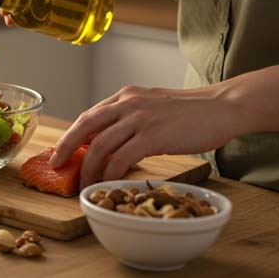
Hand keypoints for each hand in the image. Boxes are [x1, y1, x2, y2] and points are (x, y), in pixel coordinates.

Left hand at [49, 84, 244, 189]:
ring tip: (85, 182)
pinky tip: (107, 182)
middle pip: (85, 126)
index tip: (62, 150)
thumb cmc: (190, 111)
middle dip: (66, 147)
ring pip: (100, 144)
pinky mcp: (153, 136)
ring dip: (88, 167)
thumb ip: (130, 116)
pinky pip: (122, 158)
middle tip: (56, 164)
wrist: (222, 107)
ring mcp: (140, 119)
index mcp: (125, 95)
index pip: (89, 115)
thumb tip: (108, 137)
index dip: (72, 135)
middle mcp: (128, 103)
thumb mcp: (152, 105)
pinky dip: (110, 172)